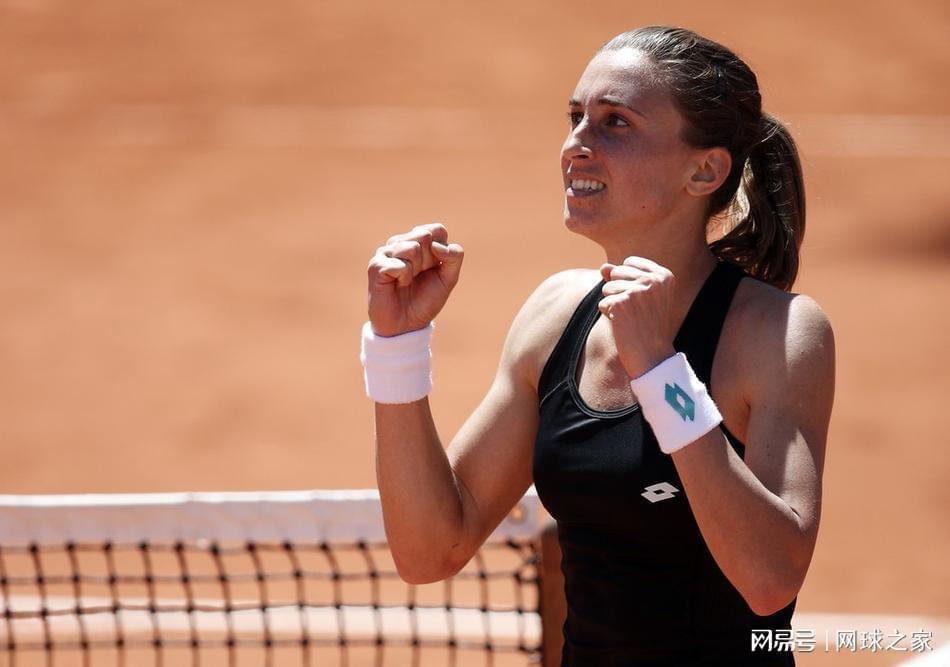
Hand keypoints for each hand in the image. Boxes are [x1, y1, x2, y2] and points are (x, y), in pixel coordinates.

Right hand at [367, 223, 463, 336]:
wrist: (406, 326)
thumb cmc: (425, 300)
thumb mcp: (449, 278)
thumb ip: (454, 257)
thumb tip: (436, 245)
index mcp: (418, 242)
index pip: (437, 230)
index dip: (441, 252)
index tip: (433, 268)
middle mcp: (400, 242)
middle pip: (425, 236)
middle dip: (428, 261)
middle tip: (418, 276)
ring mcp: (386, 252)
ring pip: (412, 248)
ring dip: (415, 270)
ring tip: (406, 282)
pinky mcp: (376, 265)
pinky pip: (401, 264)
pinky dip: (404, 278)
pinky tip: (397, 285)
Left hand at [598, 257, 676, 378]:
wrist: (652, 357)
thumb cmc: (647, 326)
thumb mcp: (641, 297)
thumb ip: (623, 277)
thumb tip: (603, 267)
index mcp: (664, 275)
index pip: (630, 262)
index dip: (628, 281)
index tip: (642, 301)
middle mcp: (653, 280)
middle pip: (617, 272)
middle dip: (619, 291)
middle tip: (636, 312)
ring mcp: (638, 291)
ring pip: (607, 287)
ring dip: (613, 304)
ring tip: (631, 319)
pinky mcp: (622, 303)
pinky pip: (603, 303)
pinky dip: (608, 315)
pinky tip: (624, 325)